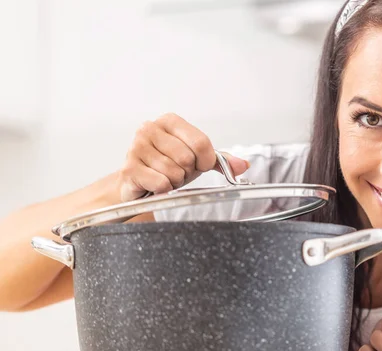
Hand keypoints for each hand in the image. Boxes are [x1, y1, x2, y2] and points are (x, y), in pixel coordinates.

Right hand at [116, 113, 249, 201]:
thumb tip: (242, 165)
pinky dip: (163, 189)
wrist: (138, 184)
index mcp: (169, 121)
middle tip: (177, 172)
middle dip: (187, 172)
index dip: (206, 161)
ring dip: (174, 181)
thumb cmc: (167, 167)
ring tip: (164, 177)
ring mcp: (136, 147)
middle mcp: (150, 128)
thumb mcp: (196, 160)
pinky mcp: (129, 168)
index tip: (200, 166)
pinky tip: (154, 185)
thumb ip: (220, 161)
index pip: (201, 142)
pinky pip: (162, 183)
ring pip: (174, 172)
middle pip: (187, 158)